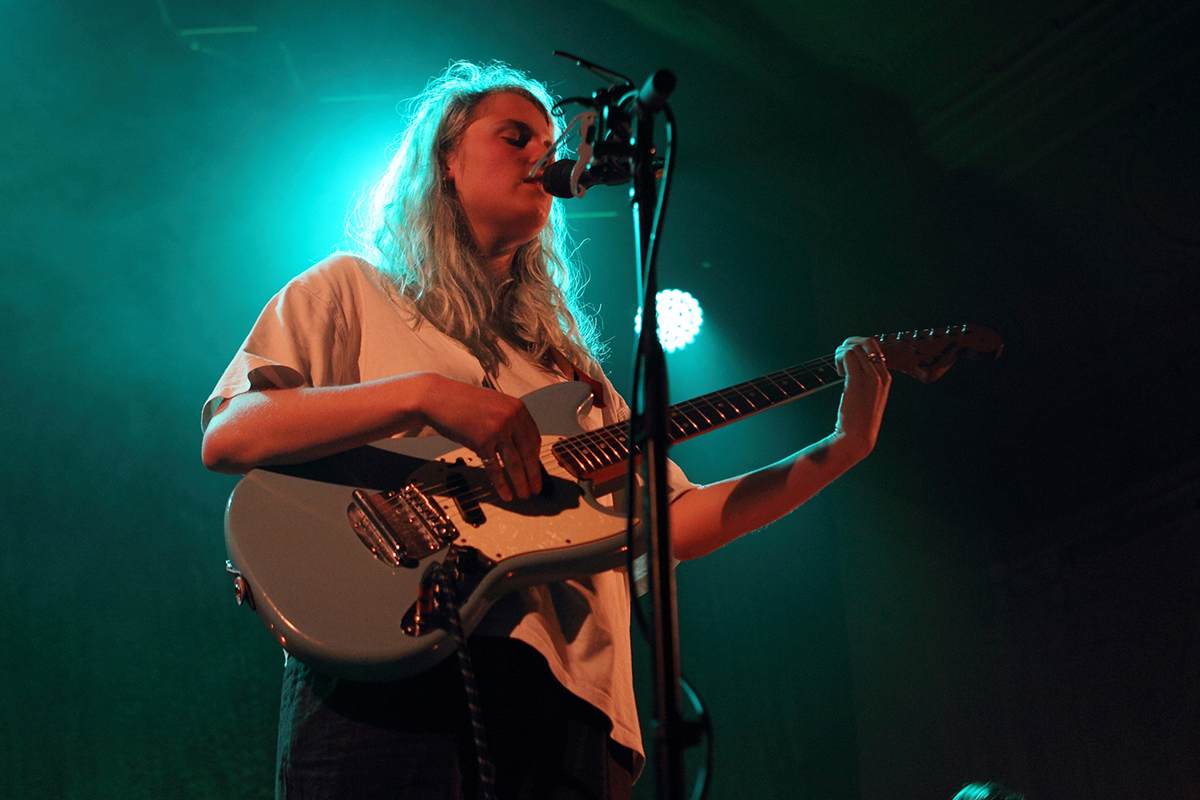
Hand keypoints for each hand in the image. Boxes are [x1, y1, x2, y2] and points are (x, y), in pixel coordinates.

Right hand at [418, 375, 542, 501]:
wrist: (438, 398)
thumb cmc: (463, 403)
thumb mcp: (494, 406)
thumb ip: (509, 422)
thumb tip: (521, 449)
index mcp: (518, 409)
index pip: (534, 439)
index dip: (536, 458)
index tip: (536, 470)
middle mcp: (511, 418)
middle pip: (529, 454)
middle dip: (534, 475)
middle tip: (536, 489)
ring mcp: (497, 430)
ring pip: (515, 464)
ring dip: (521, 483)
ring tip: (524, 495)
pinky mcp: (481, 441)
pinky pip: (495, 468)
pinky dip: (501, 484)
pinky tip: (506, 493)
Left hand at [833, 336, 890, 459]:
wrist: (857, 437)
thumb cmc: (860, 420)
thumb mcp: (870, 398)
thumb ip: (867, 381)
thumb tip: (852, 367)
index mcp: (886, 378)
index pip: (875, 349)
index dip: (859, 347)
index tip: (848, 355)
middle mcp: (881, 375)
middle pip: (868, 342)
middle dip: (851, 342)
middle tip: (840, 353)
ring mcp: (871, 377)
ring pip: (855, 348)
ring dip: (841, 352)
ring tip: (838, 367)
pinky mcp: (857, 380)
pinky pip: (847, 355)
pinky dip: (838, 358)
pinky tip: (837, 372)